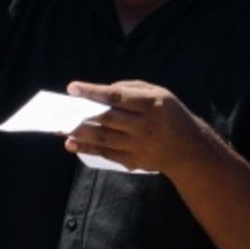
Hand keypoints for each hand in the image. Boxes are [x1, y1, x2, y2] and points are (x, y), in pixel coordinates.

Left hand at [59, 79, 210, 179]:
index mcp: (153, 104)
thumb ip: (131, 88)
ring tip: (60, 128)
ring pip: (105, 138)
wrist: (189, 149)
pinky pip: (107, 154)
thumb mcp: (159, 93)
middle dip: (82, 113)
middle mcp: (146, 126)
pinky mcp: (135, 161)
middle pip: (108, 119)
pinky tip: (72, 144)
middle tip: (61, 110)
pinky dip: (88, 149)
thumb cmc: (169, 114)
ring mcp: (140, 146)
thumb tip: (102, 92)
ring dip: (80, 133)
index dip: (93, 91)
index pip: (118, 96)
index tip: (72, 88)